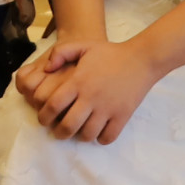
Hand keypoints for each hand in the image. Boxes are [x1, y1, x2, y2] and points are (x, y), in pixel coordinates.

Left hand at [15, 37, 158, 142]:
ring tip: (78, 131)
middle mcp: (91, 97)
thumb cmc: (110, 53)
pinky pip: (107, 137)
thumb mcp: (83, 46)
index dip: (44, 116)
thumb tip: (46, 69)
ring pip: (87, 135)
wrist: (141, 59)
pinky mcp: (122, 116)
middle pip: (68, 126)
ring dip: (80, 136)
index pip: (53, 105)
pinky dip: (100, 139)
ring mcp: (107, 108)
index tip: (43, 119)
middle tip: (58, 131)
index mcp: (78, 81)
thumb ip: (61, 52)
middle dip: (59, 132)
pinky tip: (99, 131)